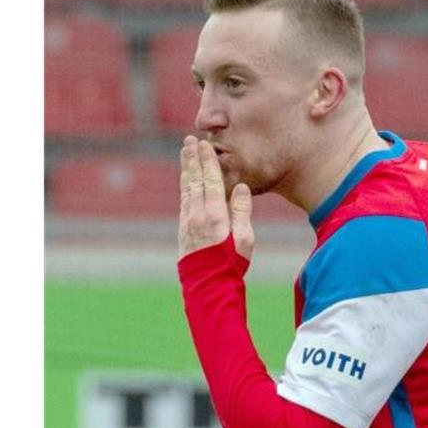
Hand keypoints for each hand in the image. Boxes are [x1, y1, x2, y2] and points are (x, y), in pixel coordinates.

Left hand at [178, 136, 254, 260]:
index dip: (207, 161)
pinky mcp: (183, 230)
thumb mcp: (244, 238)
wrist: (209, 286)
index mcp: (215, 214)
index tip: (204, 145)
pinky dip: (184, 186)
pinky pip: (183, 201)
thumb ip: (241, 211)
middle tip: (188, 140)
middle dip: (192, 159)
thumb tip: (241, 187)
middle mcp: (197, 215)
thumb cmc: (232, 264)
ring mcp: (187, 222)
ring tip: (184, 154)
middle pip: (194, 180)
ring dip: (186, 169)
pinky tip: (185, 180)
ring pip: (186, 189)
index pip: (210, 180)